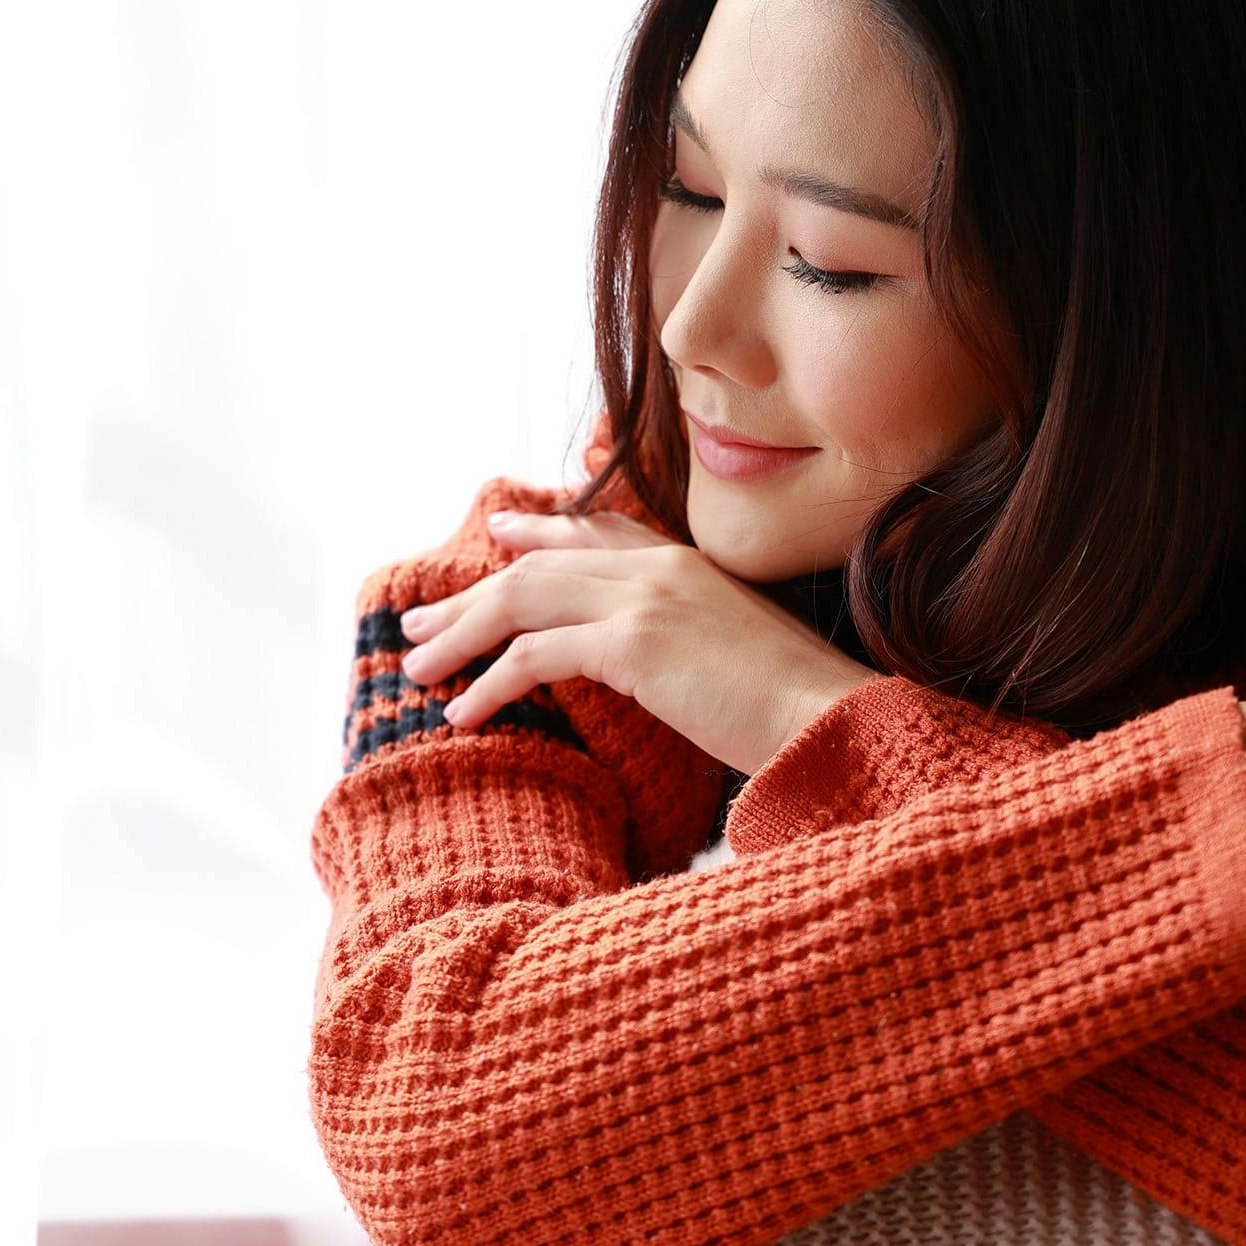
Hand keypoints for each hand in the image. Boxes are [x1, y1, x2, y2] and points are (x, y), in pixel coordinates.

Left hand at [396, 509, 880, 773]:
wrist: (829, 716)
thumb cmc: (793, 704)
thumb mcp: (735, 650)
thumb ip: (686, 638)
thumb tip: (649, 663)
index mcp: (687, 562)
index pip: (598, 528)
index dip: (542, 528)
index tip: (500, 531)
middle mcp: (659, 565)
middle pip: (540, 564)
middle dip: (472, 592)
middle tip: (418, 620)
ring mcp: (645, 597)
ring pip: (523, 599)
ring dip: (461, 634)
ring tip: (417, 670)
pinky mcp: (634, 642)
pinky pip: (535, 654)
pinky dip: (490, 683)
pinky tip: (464, 715)